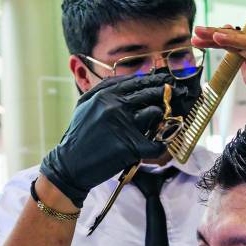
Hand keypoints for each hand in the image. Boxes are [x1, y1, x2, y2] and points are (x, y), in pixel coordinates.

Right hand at [40, 73, 191, 207]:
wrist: (70, 166)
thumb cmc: (78, 137)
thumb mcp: (84, 105)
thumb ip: (103, 89)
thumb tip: (127, 79)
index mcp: (105, 95)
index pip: (136, 82)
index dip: (153, 81)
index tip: (164, 82)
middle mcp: (115, 106)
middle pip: (149, 93)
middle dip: (165, 94)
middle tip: (175, 95)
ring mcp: (124, 126)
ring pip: (155, 113)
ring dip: (160, 118)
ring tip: (160, 123)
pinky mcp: (130, 146)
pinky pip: (156, 143)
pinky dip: (161, 145)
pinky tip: (160, 144)